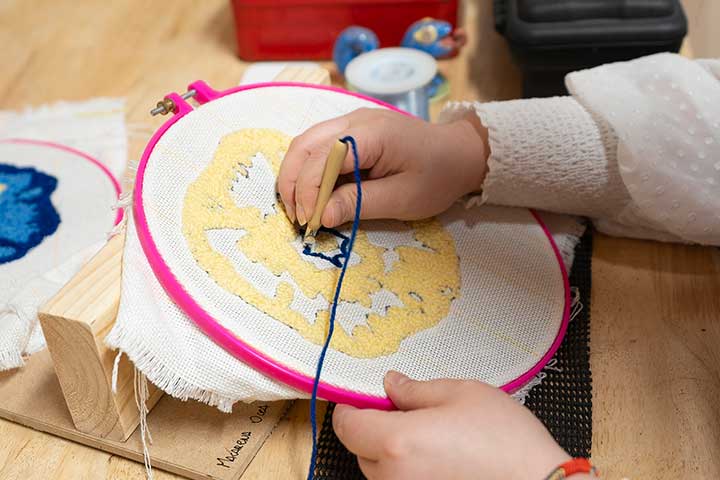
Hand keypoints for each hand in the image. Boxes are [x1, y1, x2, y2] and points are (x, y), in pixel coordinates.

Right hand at [277, 108, 487, 227]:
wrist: (459, 153)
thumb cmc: (437, 176)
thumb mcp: (401, 198)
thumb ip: (359, 204)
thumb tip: (321, 216)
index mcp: (372, 134)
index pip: (322, 158)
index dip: (308, 191)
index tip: (309, 222)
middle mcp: (355, 119)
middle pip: (304, 144)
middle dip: (292, 182)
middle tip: (296, 218)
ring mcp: (351, 121)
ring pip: (306, 143)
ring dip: (296, 175)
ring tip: (300, 208)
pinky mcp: (352, 130)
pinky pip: (319, 146)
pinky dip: (309, 170)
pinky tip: (313, 194)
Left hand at [332, 372, 574, 479]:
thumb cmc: (506, 441)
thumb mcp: (461, 394)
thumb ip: (416, 390)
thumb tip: (391, 385)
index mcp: (397, 442)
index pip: (347, 426)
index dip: (350, 407)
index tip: (360, 397)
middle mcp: (395, 477)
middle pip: (360, 449)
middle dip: (374, 427)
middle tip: (404, 409)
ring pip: (380, 471)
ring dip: (391, 451)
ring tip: (428, 435)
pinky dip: (408, 469)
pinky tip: (437, 456)